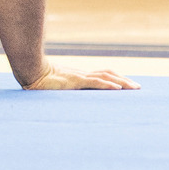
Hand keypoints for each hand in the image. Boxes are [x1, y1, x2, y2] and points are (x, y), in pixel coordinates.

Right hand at [22, 61, 139, 89]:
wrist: (30, 71)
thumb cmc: (39, 81)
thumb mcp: (56, 87)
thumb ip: (64, 91)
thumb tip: (69, 98)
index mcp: (79, 76)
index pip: (103, 75)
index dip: (116, 78)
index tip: (128, 85)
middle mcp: (82, 75)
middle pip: (108, 75)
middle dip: (124, 81)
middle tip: (138, 88)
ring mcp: (79, 77)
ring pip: (105, 78)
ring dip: (121, 83)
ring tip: (134, 88)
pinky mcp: (74, 81)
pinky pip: (95, 83)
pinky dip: (107, 86)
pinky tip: (118, 89)